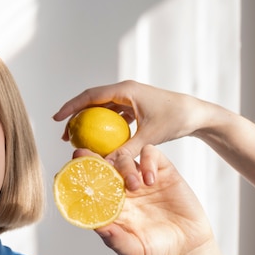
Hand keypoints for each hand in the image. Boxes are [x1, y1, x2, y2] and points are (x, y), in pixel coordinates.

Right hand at [54, 80, 206, 189]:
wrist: (197, 115)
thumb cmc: (176, 120)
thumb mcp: (149, 137)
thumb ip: (126, 150)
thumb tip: (105, 164)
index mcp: (125, 90)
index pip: (90, 96)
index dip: (70, 107)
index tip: (57, 118)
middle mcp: (125, 91)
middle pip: (91, 102)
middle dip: (75, 116)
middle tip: (65, 135)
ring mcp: (129, 98)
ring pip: (101, 109)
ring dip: (87, 122)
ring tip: (76, 139)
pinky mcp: (135, 107)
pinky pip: (112, 116)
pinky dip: (102, 127)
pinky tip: (98, 142)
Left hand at [79, 145, 212, 254]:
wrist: (189, 246)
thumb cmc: (156, 248)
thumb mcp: (133, 249)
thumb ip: (115, 241)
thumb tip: (98, 228)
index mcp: (111, 202)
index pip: (91, 183)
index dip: (80, 174)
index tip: (68, 170)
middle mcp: (123, 187)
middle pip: (104, 164)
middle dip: (92, 158)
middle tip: (85, 156)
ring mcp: (142, 178)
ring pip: (125, 157)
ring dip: (124, 166)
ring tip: (134, 185)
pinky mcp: (162, 171)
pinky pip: (151, 154)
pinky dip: (147, 162)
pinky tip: (150, 180)